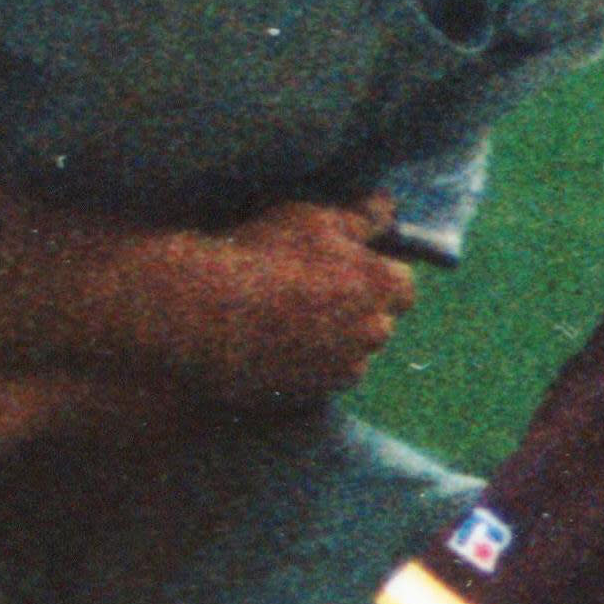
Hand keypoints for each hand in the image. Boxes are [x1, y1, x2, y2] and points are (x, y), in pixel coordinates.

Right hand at [183, 194, 426, 411]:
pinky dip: (307, 369)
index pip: (401, 286)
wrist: (201, 313)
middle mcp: (371, 333)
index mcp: (380, 287)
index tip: (348, 272)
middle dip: (358, 313)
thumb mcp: (314, 218)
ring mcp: (341, 369)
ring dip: (333, 344)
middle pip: (379, 324)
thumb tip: (388, 207)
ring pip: (351, 356)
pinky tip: (275, 350)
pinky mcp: (310, 396)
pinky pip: (321, 381)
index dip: (375, 277)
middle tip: (312, 297)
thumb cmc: (260, 256)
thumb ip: (361, 216)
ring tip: (288, 325)